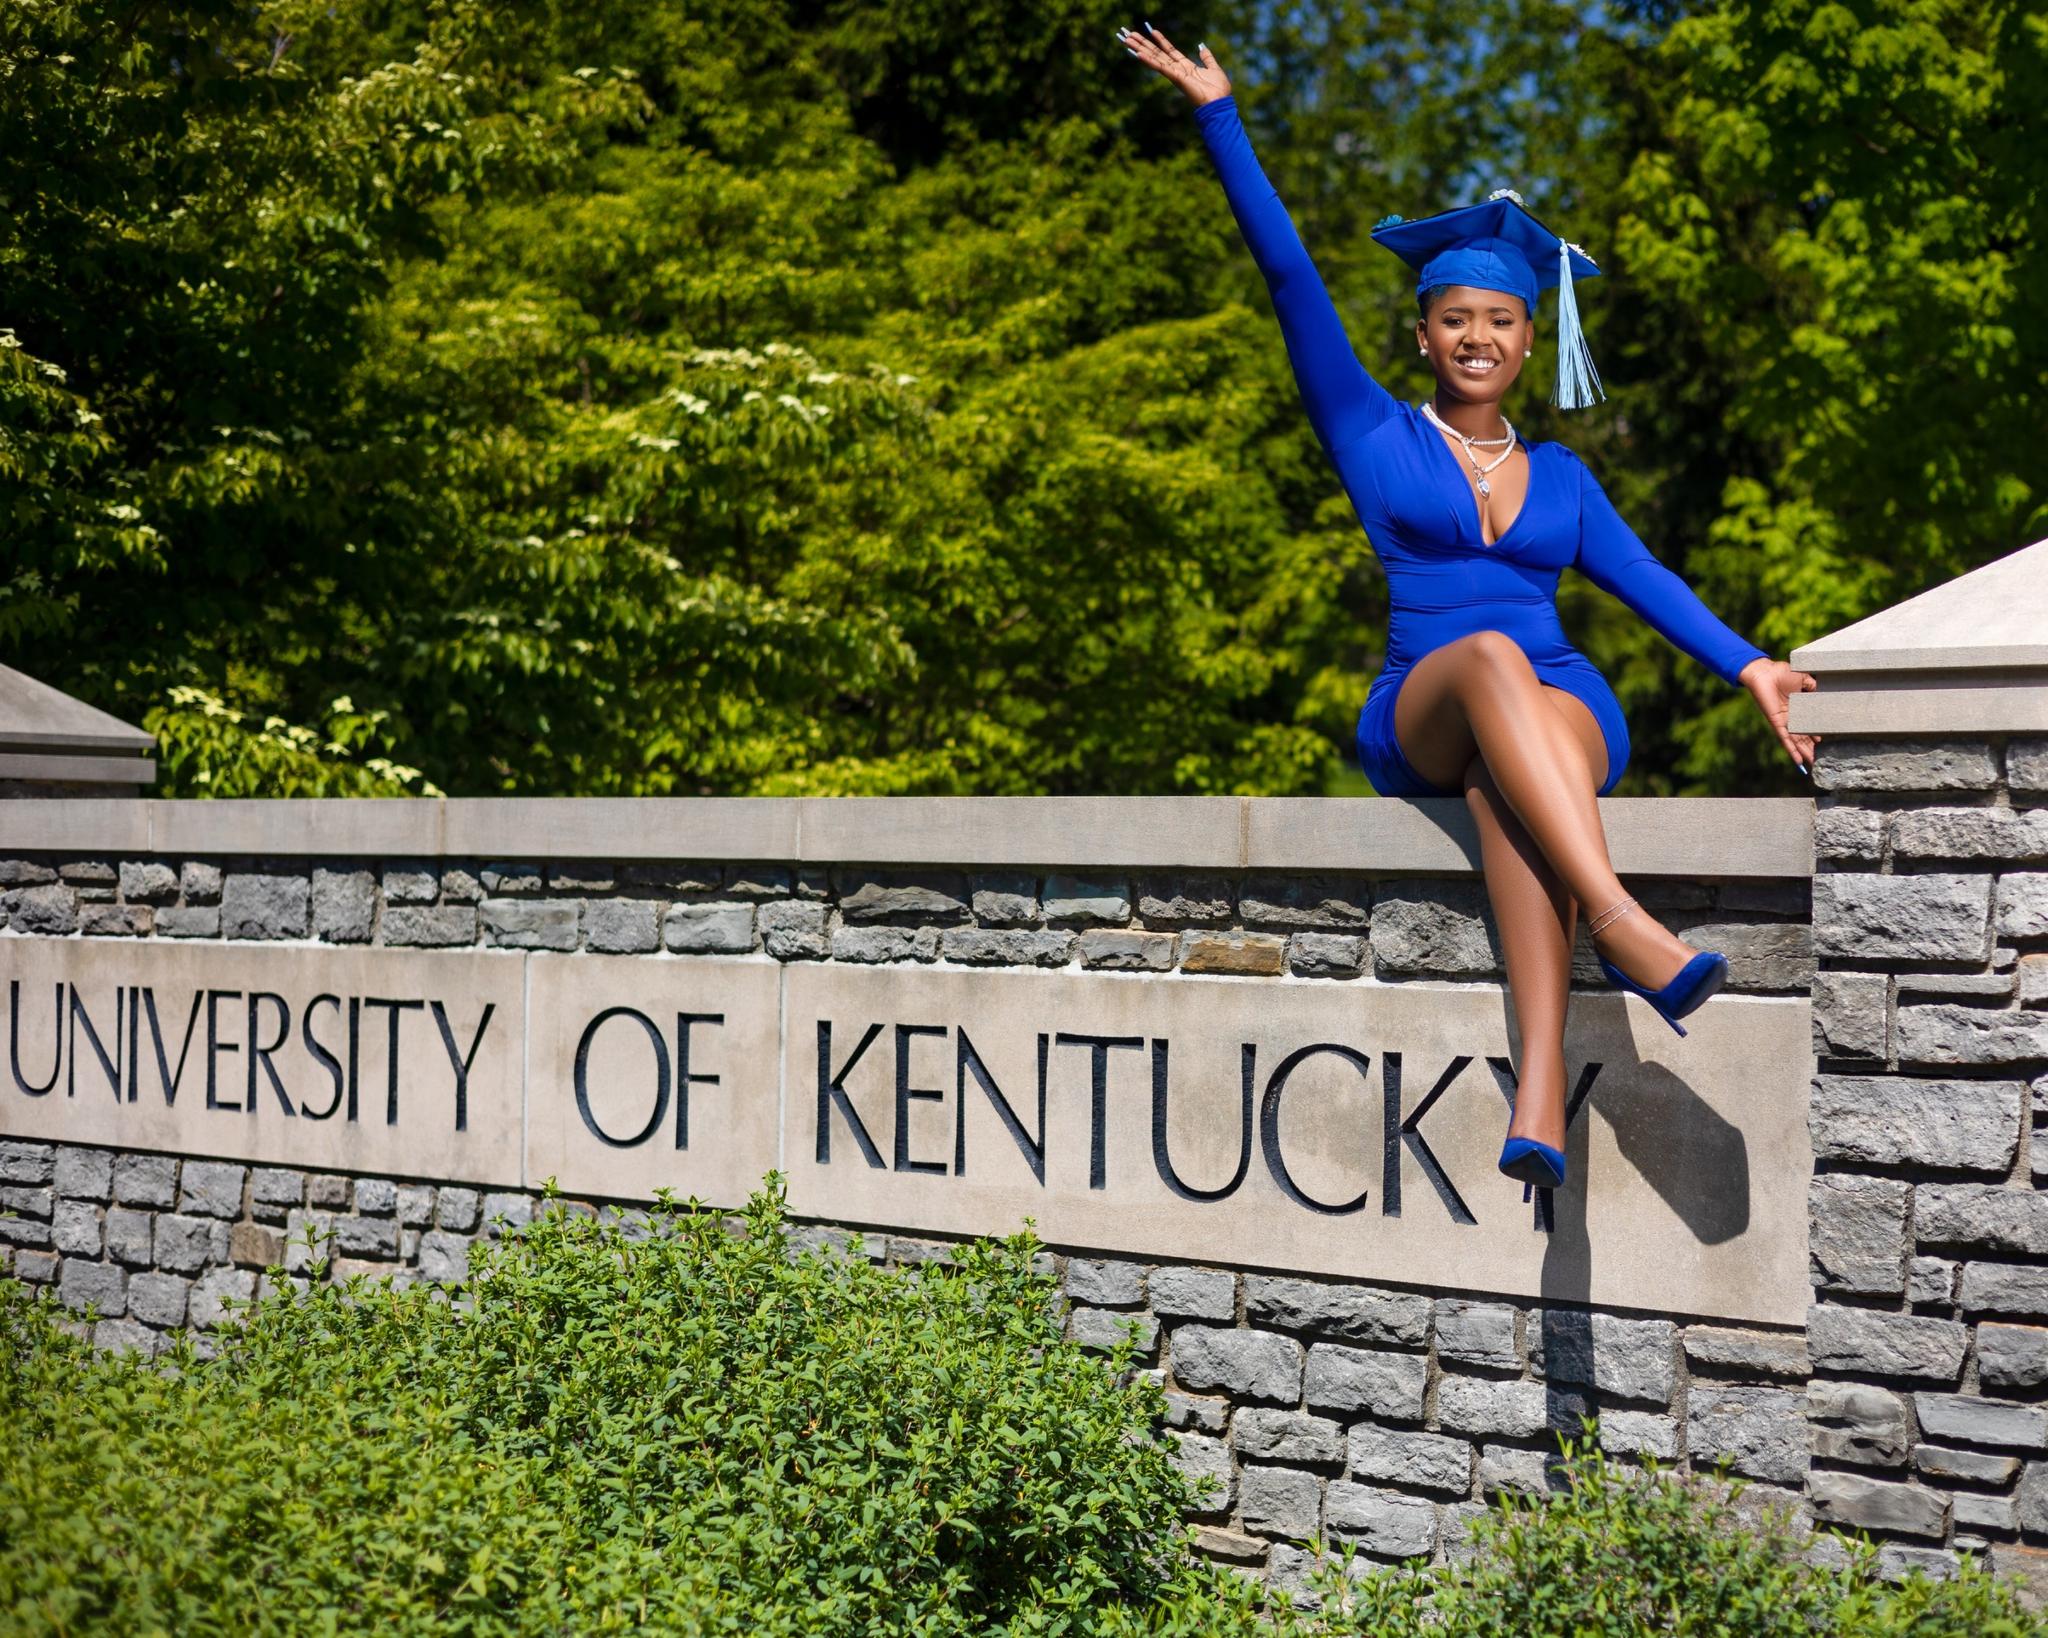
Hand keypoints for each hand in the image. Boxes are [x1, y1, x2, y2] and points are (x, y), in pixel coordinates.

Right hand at [1116, 22, 1229, 106]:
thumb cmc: (1218, 90)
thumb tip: (1202, 47)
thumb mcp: (1213, 68)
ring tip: (1126, 40)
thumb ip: (1207, 58)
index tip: (1152, 30)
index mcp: (1185, 67)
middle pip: (1157, 53)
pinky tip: (1138, 55)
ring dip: (1140, 49)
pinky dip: (1149, 61)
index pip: (1170, 51)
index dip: (1161, 40)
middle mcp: (1177, 70)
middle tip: (1128, 34)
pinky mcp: (1175, 78)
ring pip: (1154, 58)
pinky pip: (1160, 67)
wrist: (1219, 103)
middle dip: (1143, 43)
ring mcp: (1175, 74)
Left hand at [1738, 656, 1819, 776]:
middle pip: (1803, 738)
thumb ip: (1814, 687)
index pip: (1810, 726)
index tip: (1828, 744)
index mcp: (1799, 709)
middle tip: (1822, 761)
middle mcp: (1792, 718)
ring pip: (1796, 743)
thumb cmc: (1782, 673)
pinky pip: (1785, 740)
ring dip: (1804, 755)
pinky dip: (1792, 751)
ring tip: (1814, 766)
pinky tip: (1799, 762)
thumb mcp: (1805, 680)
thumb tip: (1824, 692)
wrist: (1765, 672)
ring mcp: (1784, 722)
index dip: (1818, 736)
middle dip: (1812, 750)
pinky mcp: (1777, 723)